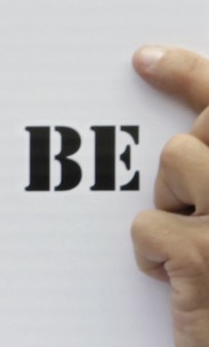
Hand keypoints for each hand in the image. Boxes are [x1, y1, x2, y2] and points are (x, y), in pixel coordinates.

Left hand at [132, 47, 208, 346]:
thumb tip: (188, 131)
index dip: (190, 72)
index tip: (144, 59)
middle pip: (203, 129)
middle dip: (186, 155)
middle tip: (185, 195)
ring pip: (175, 163)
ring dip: (175, 203)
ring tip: (200, 249)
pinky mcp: (208, 260)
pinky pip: (151, 227)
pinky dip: (157, 256)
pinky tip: (183, 287)